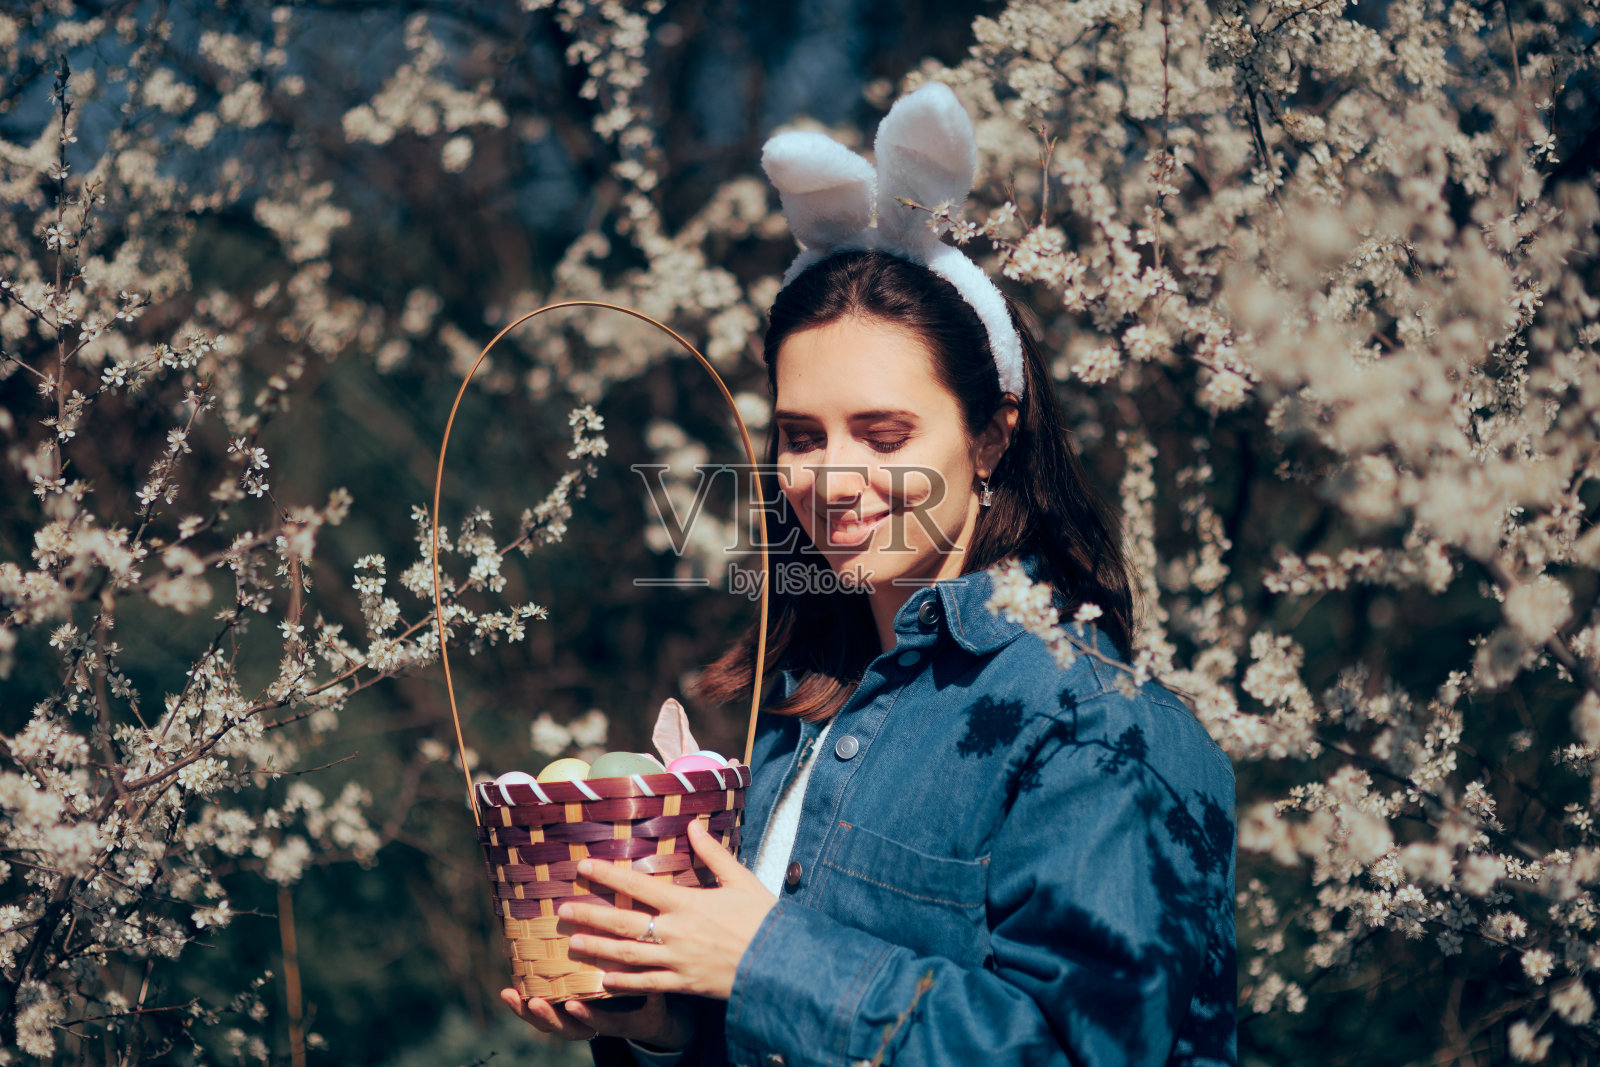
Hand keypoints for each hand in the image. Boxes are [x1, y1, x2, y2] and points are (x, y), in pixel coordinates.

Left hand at [498, 988, 693, 1049]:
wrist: (642, 1020)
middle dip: (548, 1016)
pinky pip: (540, 1010)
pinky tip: (508, 991)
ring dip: (525, 1011)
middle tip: (533, 1003)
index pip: (595, 1023)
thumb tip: (659, 985)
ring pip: (547, 1021)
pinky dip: (521, 1004)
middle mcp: (589, 1025)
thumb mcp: (657, 1006)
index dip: (584, 1014)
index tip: (571, 1003)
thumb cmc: (649, 1009)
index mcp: (611, 1025)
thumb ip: (656, 997)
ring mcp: (573, 1019)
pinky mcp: (563, 1009)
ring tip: (508, 995)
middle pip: (565, 1027)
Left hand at [559, 818, 777, 999]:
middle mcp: (676, 932)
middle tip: (562, 911)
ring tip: (573, 943)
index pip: (638, 886)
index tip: (584, 868)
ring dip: (598, 949)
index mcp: (687, 903)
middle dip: (590, 915)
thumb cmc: (763, 918)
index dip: (608, 876)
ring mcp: (677, 961)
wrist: (780, 962)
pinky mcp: (684, 984)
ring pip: (627, 956)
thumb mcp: (741, 879)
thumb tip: (693, 824)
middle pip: (623, 922)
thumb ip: (713, 853)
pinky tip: (604, 980)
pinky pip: (647, 985)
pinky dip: (624, 983)